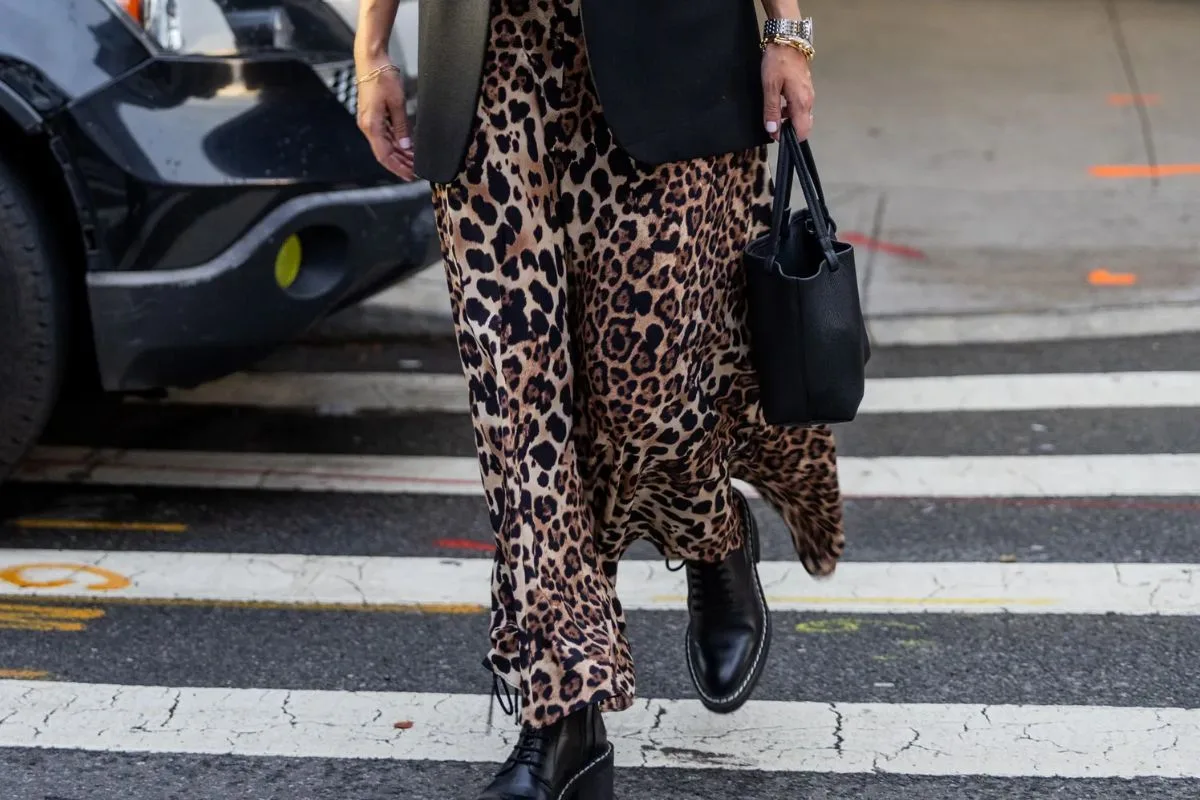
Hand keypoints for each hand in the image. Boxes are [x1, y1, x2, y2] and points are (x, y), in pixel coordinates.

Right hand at [354, 57, 414, 179]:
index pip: (384, 155)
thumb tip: (406, 146)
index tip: (410, 175)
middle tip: (416, 171)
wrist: (371, 60)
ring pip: (385, 145)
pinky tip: (406, 147)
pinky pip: (384, 135)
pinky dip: (395, 143)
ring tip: (414, 161)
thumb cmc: (381, 77)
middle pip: (384, 153)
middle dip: (401, 163)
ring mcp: (369, 121)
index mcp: (371, 125)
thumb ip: (402, 126)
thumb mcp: (397, 102)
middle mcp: (368, 126)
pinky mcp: (373, 115)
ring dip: (399, 154)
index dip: (398, 168)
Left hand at [761, 43, 813, 140]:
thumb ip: (771, 110)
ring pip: (801, 115)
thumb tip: (773, 131)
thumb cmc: (778, 62)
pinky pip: (799, 106)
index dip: (788, 138)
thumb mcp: (770, 87)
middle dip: (789, 129)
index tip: (774, 134)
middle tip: (772, 124)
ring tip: (772, 113)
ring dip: (788, 119)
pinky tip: (778, 103)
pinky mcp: (805, 87)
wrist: (787, 39)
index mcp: (802, 103)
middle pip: (803, 125)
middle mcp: (809, 101)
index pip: (802, 131)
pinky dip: (790, 109)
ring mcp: (808, 93)